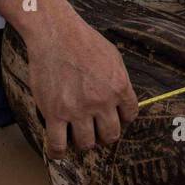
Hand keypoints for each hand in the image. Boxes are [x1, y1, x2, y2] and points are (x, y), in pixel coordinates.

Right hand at [24, 11, 138, 158]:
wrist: (55, 32)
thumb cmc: (83, 41)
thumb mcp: (113, 57)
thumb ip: (120, 81)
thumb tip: (124, 100)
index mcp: (119, 87)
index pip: (130, 115)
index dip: (122, 118)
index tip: (113, 117)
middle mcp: (101, 101)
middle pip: (110, 135)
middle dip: (104, 133)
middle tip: (96, 128)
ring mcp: (77, 109)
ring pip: (87, 143)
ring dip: (84, 141)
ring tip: (77, 133)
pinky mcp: (54, 113)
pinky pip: (58, 145)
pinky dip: (59, 152)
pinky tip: (59, 150)